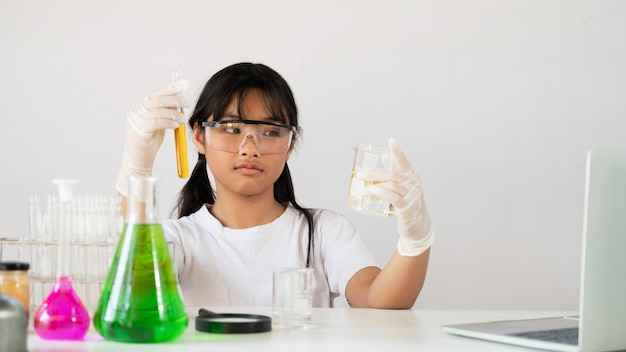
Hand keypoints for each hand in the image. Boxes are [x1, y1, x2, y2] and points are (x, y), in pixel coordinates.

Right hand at [116, 82, 189, 195]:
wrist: (139, 160)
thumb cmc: (150, 142)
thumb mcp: (159, 123)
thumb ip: (166, 112)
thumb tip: (180, 101)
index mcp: (140, 108)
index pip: (155, 94)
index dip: (169, 88)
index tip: (183, 86)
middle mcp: (135, 112)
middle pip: (156, 100)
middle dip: (174, 100)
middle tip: (187, 103)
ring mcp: (135, 122)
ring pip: (157, 111)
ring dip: (173, 113)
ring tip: (182, 119)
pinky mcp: (138, 133)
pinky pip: (155, 123)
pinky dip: (168, 122)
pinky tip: (175, 125)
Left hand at [356, 138, 434, 255]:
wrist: (419, 227)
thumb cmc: (408, 206)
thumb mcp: (401, 191)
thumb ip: (389, 184)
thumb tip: (368, 179)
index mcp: (412, 178)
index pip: (404, 162)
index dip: (398, 151)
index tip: (391, 140)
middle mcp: (414, 185)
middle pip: (391, 174)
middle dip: (373, 173)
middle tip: (360, 175)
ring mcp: (412, 196)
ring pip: (391, 185)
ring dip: (373, 186)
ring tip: (362, 190)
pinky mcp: (408, 208)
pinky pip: (394, 198)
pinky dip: (382, 193)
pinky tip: (373, 192)